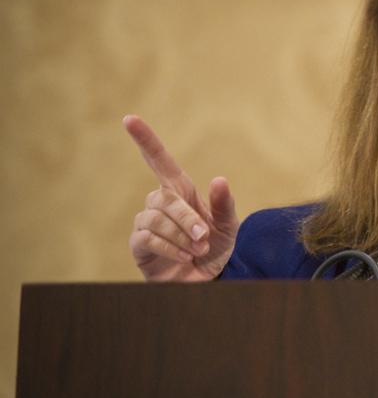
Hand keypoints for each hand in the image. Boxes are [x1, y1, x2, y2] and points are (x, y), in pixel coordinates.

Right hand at [124, 115, 238, 280]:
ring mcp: (146, 222)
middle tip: (204, 237)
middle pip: (164, 197)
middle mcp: (160, 203)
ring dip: (181, 236)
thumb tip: (219, 179)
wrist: (207, 279)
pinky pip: (148, 238)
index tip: (129, 119)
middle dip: (187, 218)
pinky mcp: (138, 244)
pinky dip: (170, 247)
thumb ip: (224, 204)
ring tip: (197, 249)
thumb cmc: (215, 247)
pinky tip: (184, 256)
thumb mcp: (228, 225)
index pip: (159, 160)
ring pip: (156, 217)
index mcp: (181, 191)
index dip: (145, 140)